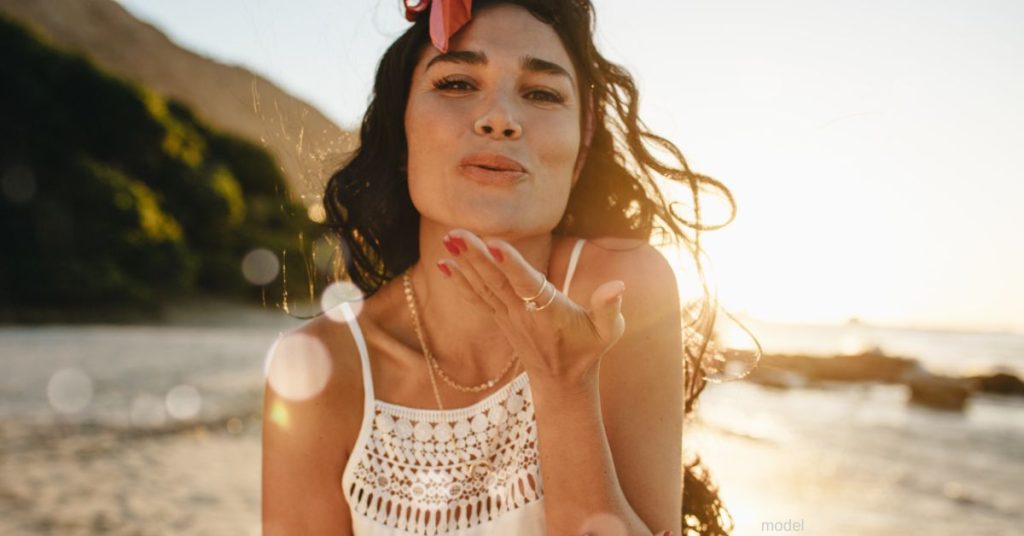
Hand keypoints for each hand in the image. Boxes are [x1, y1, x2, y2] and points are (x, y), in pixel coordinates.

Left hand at [436, 229, 625, 387]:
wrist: (562, 383)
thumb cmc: (588, 351)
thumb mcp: (608, 332)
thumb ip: (610, 308)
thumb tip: (618, 285)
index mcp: (549, 313)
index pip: (527, 285)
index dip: (511, 265)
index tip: (494, 246)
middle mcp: (523, 315)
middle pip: (496, 282)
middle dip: (475, 257)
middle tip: (455, 234)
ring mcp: (508, 317)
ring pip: (483, 287)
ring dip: (464, 263)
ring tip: (448, 240)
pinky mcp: (501, 318)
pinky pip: (477, 297)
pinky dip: (460, 281)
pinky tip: (444, 264)